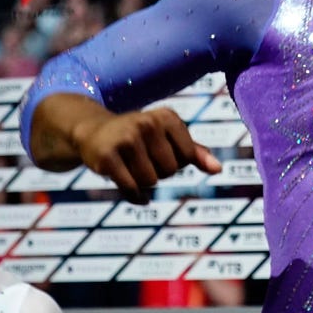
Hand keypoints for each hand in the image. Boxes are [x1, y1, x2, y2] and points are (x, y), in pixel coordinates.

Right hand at [74, 107, 221, 203]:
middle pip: (170, 171)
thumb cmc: (139, 138)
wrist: (93, 131)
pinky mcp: (106, 157)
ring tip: (130, 165)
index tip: (159, 150)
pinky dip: (134, 196)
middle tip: (141, 158)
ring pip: (151, 181)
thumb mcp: (168, 138)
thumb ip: (195, 152)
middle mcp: (147, 123)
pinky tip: (129, 187)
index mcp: (166, 116)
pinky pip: (132, 189)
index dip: (176, 162)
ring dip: (143, 182)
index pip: (187, 156)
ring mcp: (125, 139)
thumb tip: (218, 170)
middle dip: (158, 172)